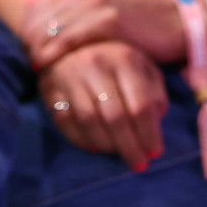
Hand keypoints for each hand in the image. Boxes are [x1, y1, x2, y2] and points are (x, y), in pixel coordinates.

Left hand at [21, 0, 185, 71]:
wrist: (170, 22)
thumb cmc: (130, 18)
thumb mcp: (95, 2)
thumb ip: (64, 4)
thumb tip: (26, 7)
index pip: (35, 8)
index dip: (27, 32)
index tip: (28, 51)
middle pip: (40, 19)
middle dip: (30, 43)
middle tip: (31, 64)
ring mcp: (97, 2)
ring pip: (51, 30)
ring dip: (39, 52)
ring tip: (37, 69)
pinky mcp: (109, 21)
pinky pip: (70, 40)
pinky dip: (55, 54)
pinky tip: (49, 67)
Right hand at [39, 41, 169, 170]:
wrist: (72, 42)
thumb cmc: (117, 59)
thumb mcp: (143, 66)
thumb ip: (154, 91)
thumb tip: (155, 122)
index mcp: (124, 58)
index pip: (140, 104)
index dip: (149, 133)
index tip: (156, 152)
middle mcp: (96, 65)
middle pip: (115, 117)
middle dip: (130, 146)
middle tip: (139, 164)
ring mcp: (70, 76)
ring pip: (90, 121)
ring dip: (107, 145)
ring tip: (120, 154)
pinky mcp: (50, 89)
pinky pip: (66, 123)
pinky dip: (82, 140)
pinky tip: (97, 147)